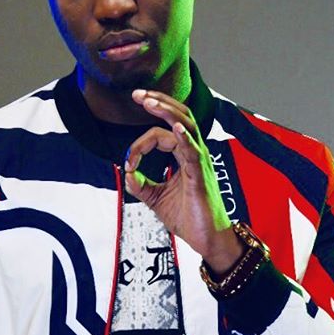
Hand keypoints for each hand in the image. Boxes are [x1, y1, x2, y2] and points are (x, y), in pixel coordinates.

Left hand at [125, 89, 242, 273]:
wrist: (207, 240)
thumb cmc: (189, 218)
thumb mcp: (156, 198)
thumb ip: (141, 184)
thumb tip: (126, 173)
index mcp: (184, 155)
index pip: (160, 134)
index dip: (139, 144)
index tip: (128, 162)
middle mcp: (194, 153)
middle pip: (179, 117)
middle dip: (158, 102)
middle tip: (137, 95)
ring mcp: (199, 162)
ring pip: (186, 126)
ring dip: (166, 112)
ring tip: (149, 101)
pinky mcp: (201, 175)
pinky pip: (194, 151)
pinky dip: (184, 137)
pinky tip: (174, 128)